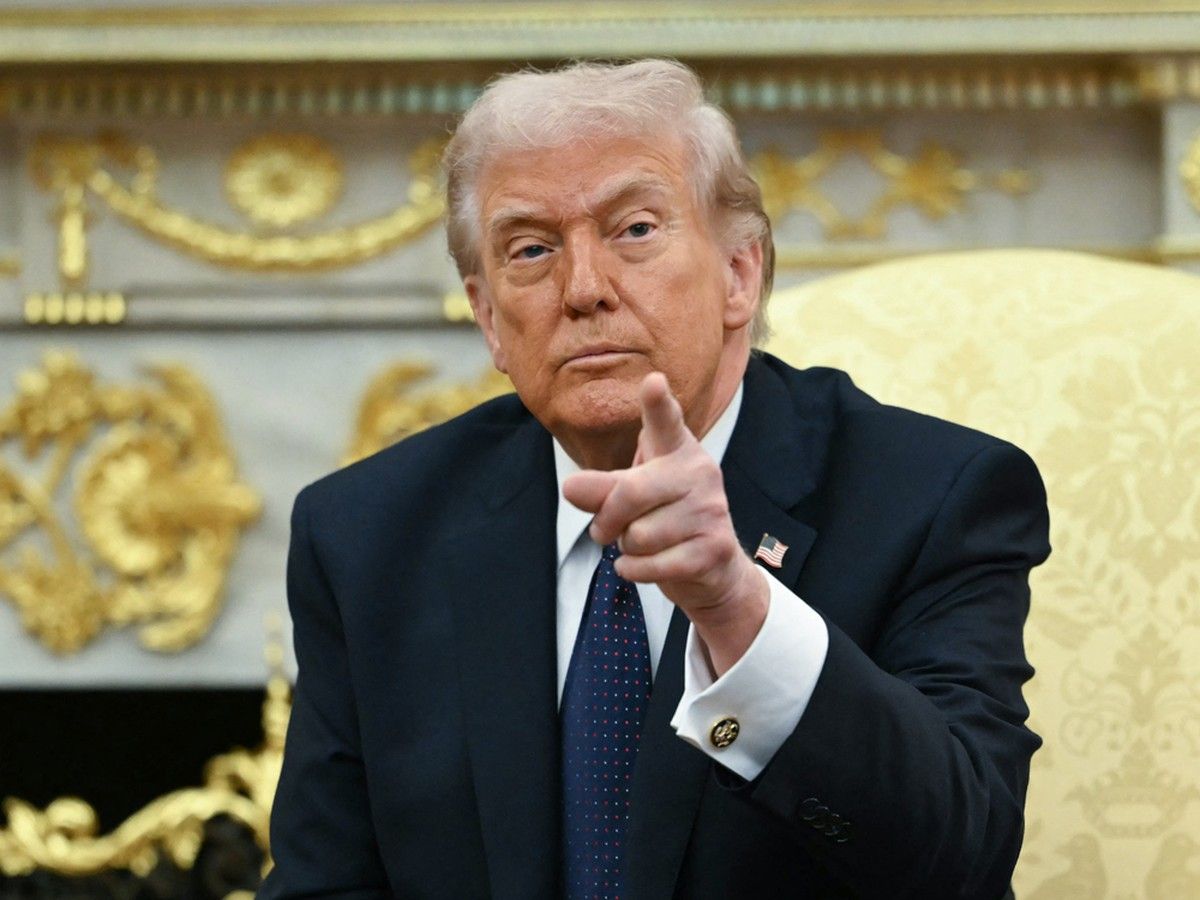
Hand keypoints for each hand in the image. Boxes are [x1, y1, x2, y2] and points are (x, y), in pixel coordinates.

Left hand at [562, 372, 767, 674]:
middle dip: (606, 519)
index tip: (653, 382)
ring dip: (626, 549)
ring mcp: (712, 510)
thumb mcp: (630, 498)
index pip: (665, 422)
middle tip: (603, 530)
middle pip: (629, 493)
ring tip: (642, 545)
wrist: (711, 570)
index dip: (657, 403)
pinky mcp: (715, 548)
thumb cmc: (663, 521)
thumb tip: (571, 488)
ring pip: (639, 535)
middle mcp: (701, 472)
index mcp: (677, 450)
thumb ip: (601, 488)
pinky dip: (635, 571)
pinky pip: (651, 564)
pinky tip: (647, 566)